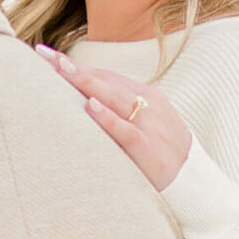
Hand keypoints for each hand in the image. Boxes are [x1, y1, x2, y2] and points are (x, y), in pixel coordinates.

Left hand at [39, 47, 191, 190]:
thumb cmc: (161, 154)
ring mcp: (150, 125)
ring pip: (114, 98)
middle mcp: (148, 104)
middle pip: (105, 80)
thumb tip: (84, 102)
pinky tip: (90, 106)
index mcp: (146, 96)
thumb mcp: (145, 125)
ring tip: (61, 68)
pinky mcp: (149, 149)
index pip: (106, 76)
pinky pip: (127, 130)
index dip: (78, 66)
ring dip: (86, 82)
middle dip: (74, 67)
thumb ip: (119, 112)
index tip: (48, 56)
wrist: (195, 184)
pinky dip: (108, 118)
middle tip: (43, 54)